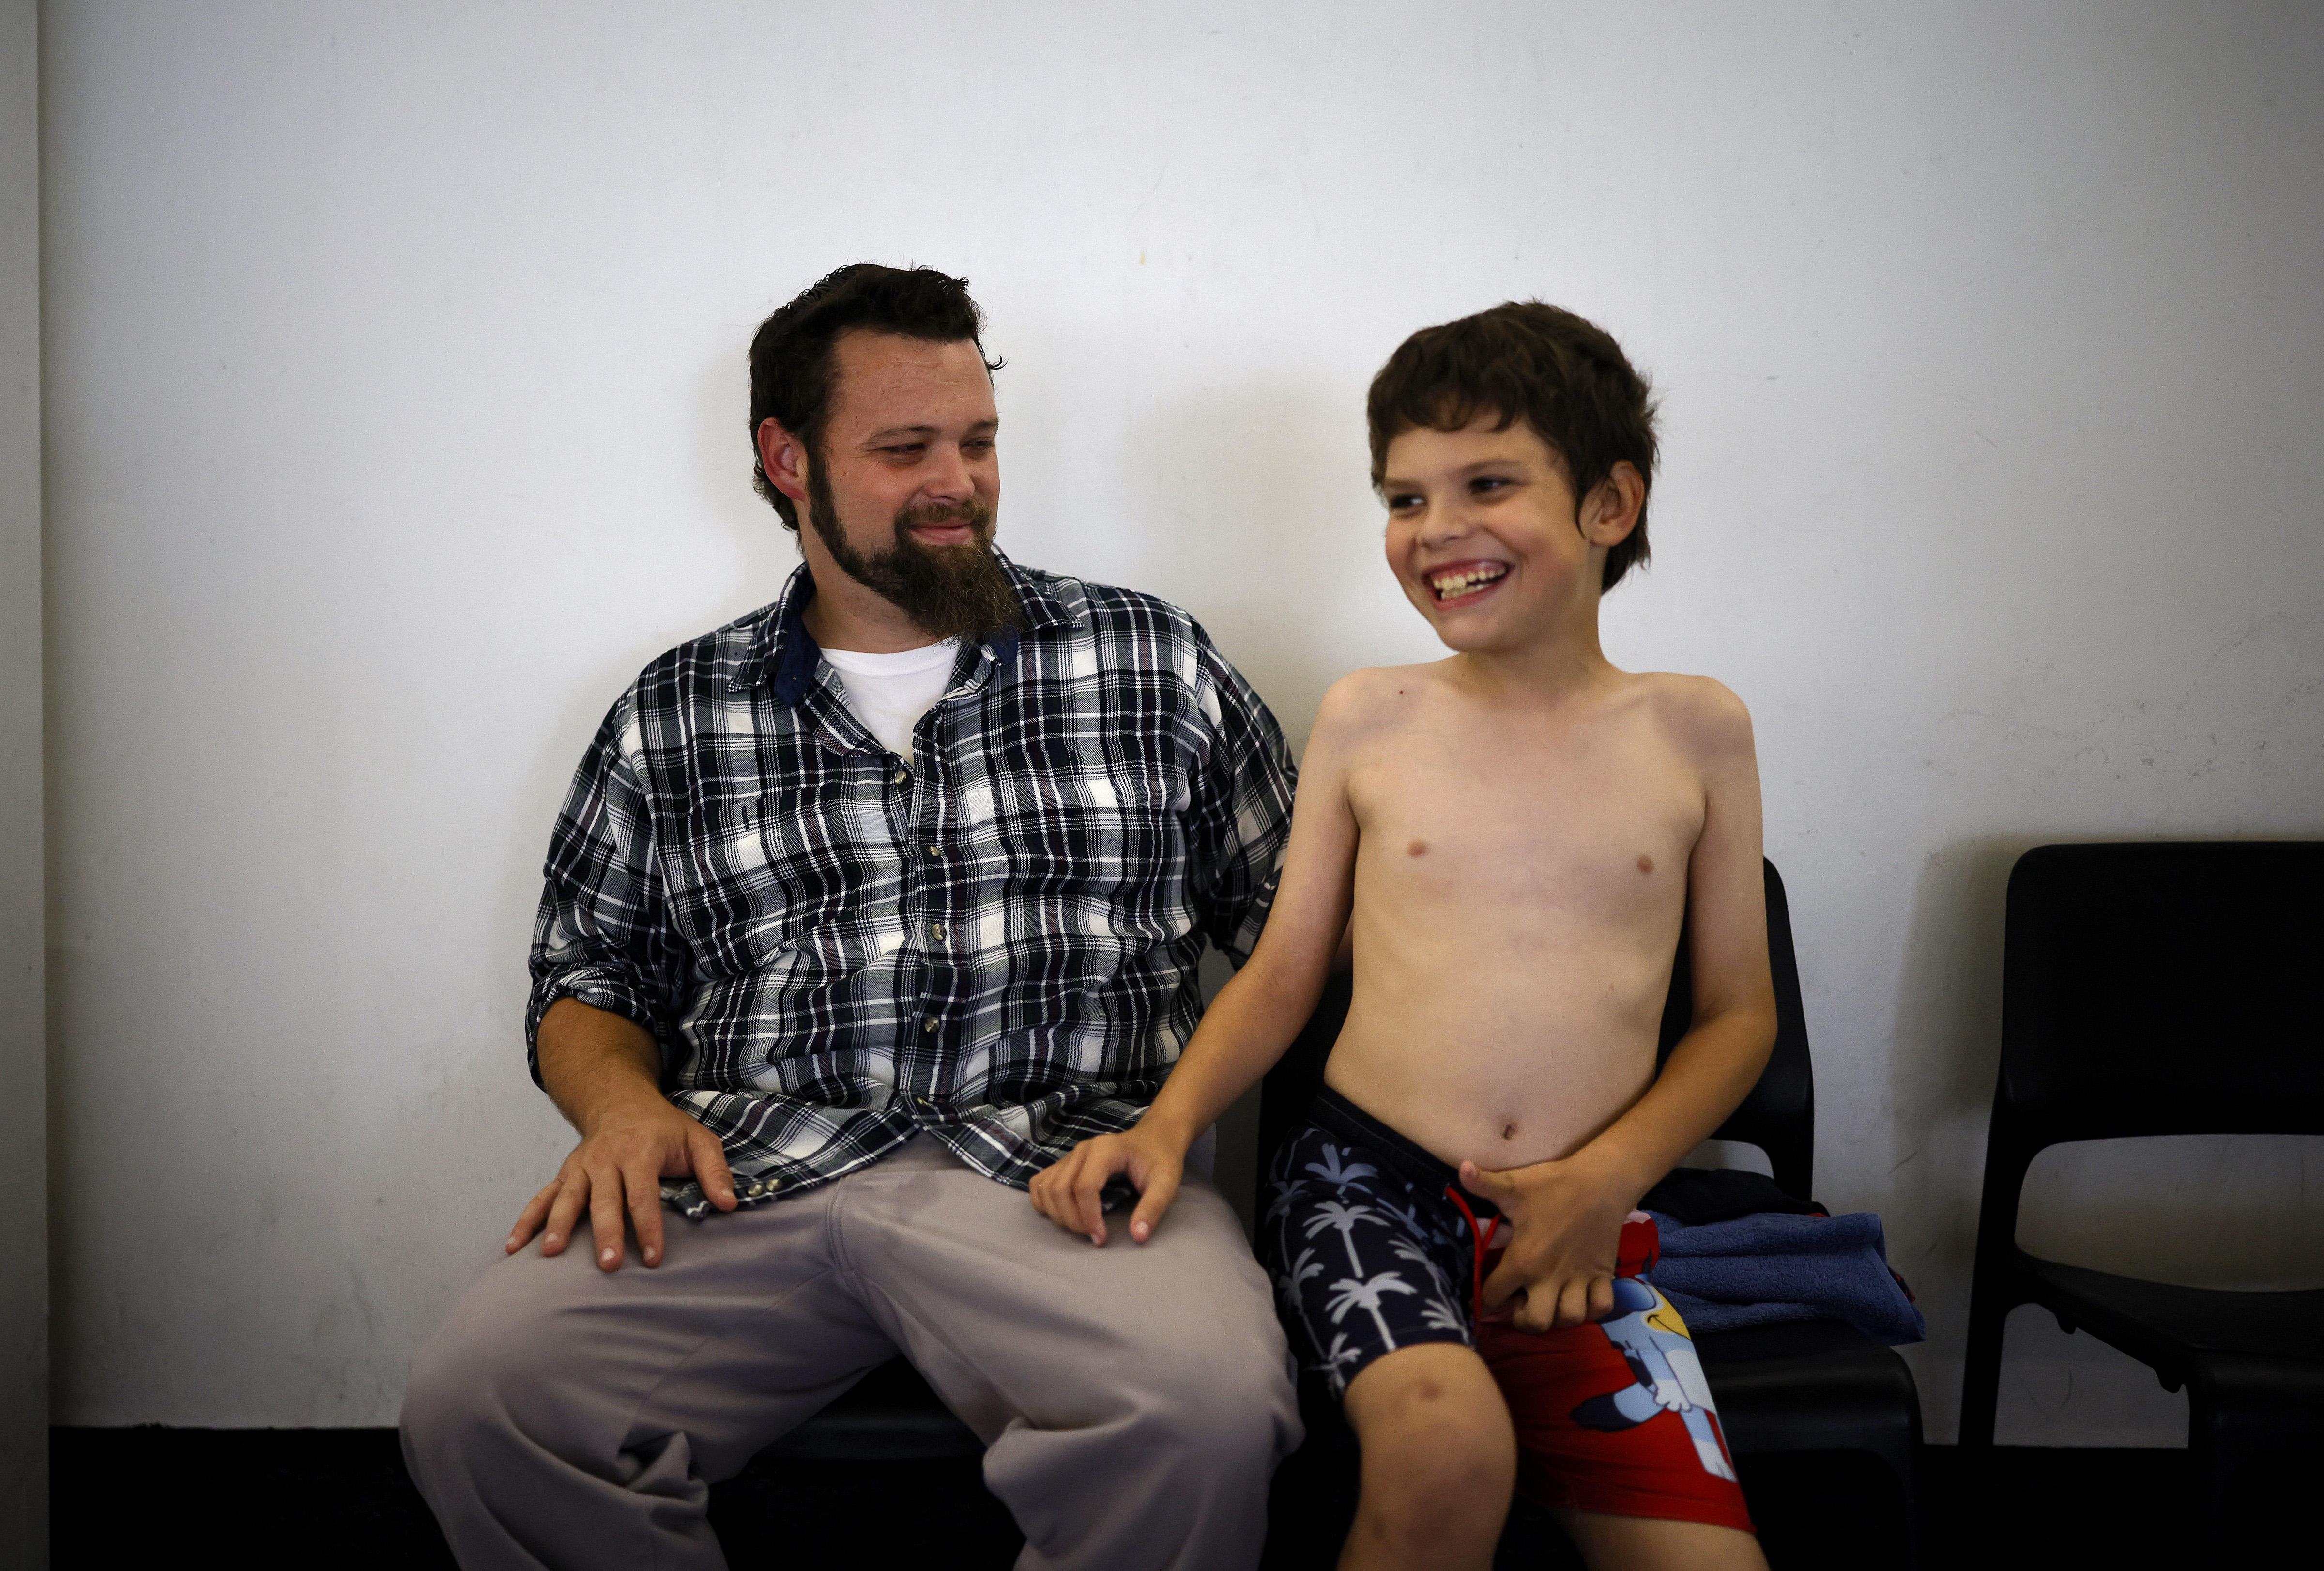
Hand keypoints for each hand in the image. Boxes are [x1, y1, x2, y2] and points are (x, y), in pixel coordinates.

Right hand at [506, 1092, 736, 1271]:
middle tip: (607, 1264)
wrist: (619, 1101)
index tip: (654, 1259)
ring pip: (568, 1198)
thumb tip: (729, 1204)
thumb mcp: (698, 1139)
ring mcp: (581, 1168)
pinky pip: (542, 1198)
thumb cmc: (663, 1128)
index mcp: (640, 1152)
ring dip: (557, 1226)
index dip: (650, 1227)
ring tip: (550, 1254)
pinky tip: (514, 1246)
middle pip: (604, 1200)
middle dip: (606, 1233)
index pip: (644, 1195)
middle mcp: (606, 1159)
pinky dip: (526, 1221)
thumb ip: (715, 1170)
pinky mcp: (565, 1175)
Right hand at [1028, 1125, 1185, 1245]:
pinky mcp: (1065, 1164)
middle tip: (1094, 1236)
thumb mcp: (1166, 1183)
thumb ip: (1152, 1209)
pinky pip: (1040, 1183)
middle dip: (1072, 1220)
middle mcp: (1081, 1151)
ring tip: (1081, 1228)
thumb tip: (1138, 1237)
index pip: (1084, 1187)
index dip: (1088, 1217)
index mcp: (1103, 1150)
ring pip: (1045, 1188)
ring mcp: (1070, 1156)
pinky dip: (1044, 1202)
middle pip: (1060, 1190)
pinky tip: (1061, 1215)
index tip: (1101, 1239)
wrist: (1156, 1137)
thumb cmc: (1160, 1159)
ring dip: (1057, 1215)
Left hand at [1459, 1155, 1635, 1332]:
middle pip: (1535, 1323)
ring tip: (1549, 1302)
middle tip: (1520, 1305)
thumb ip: (1484, 1183)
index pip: (1494, 1295)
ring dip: (1558, 1316)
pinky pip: (1601, 1307)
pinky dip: (1592, 1308)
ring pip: (1569, 1318)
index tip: (1481, 1301)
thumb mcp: (1514, 1184)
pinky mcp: (1603, 1275)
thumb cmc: (1553, 1184)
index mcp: (1524, 1260)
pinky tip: (1580, 1297)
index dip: (1483, 1301)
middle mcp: (1550, 1277)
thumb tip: (1461, 1167)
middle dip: (1523, 1321)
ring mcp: (1579, 1279)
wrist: (1601, 1181)